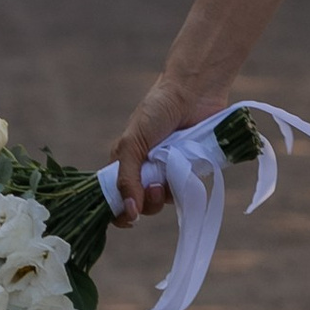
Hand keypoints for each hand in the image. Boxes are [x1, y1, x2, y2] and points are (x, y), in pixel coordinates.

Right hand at [109, 71, 213, 225]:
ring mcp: (168, 171)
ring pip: (164, 201)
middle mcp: (145, 170)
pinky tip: (185, 170)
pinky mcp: (190, 168)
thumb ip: (127, 178)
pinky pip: (185, 190)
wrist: (194, 92)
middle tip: (155, 187)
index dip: (120, 211)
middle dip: (147, 203)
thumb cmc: (157, 110)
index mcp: (125, 163)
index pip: (116, 197)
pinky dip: (184, 186)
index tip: (129, 217)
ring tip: (168, 178)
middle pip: (141, 205)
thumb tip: (129, 211)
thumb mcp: (133, 143)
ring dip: (165, 196)